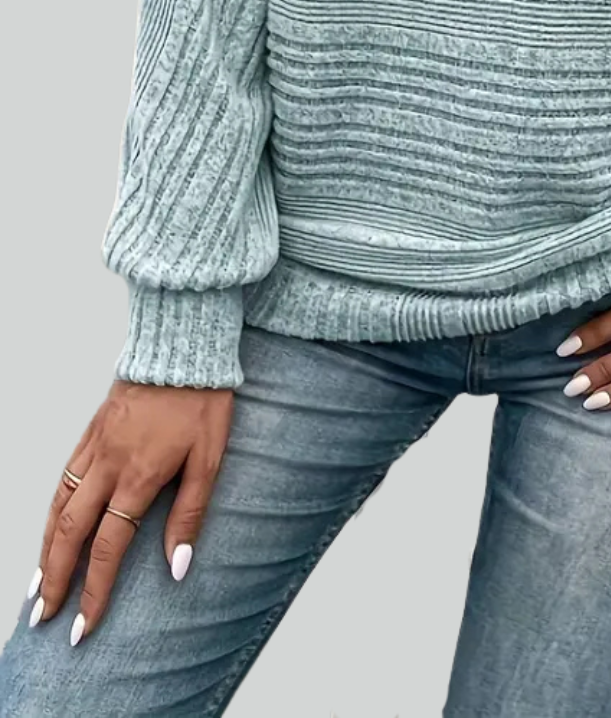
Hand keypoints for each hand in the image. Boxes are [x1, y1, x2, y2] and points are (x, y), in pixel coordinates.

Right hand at [28, 380, 233, 644]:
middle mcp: (107, 465)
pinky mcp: (90, 432)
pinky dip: (50, 511)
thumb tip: (178, 567)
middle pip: (69, 534)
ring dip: (44, 551)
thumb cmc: (203, 402)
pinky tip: (50, 529)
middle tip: (43, 618)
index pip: (109, 547)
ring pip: (58, 507)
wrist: (182, 348)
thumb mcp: (210, 459)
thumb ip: (190, 514)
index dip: (95, 590)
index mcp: (138, 476)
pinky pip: (63, 479)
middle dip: (54, 580)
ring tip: (37, 586)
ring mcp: (94, 447)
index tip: (85, 626)